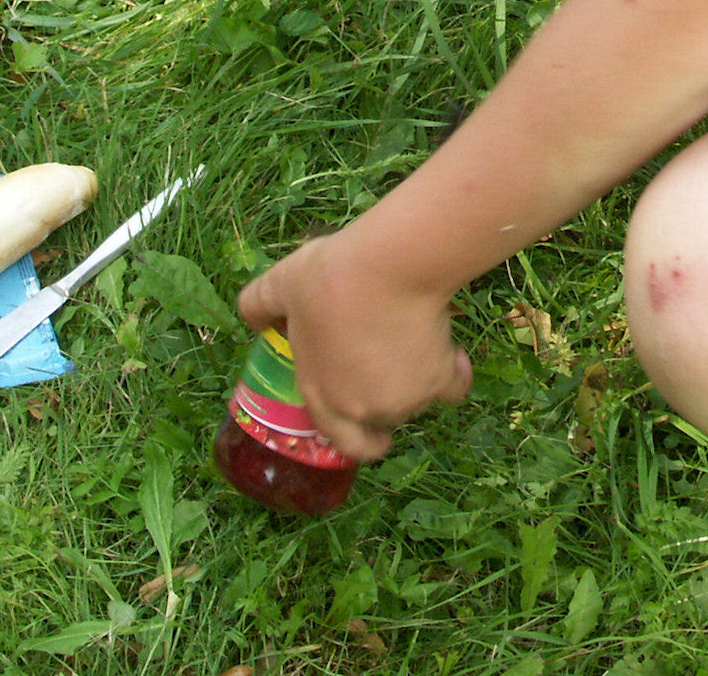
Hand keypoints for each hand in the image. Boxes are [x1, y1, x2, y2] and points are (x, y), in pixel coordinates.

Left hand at [237, 234, 472, 461]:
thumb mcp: (282, 285)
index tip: (374, 439)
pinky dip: (455, 374)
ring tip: (414, 339)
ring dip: (417, 379)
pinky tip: (453, 353)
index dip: (358, 441)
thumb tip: (252, 318)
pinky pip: (453, 387)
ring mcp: (404, 398)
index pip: (340, 438)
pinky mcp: (440, 380)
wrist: (389, 267)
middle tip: (391, 362)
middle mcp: (364, 407)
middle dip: (388, 396)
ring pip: (416, 399)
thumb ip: (259, 305)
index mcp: (323, 393)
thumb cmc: (331, 277)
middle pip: (382, 415)